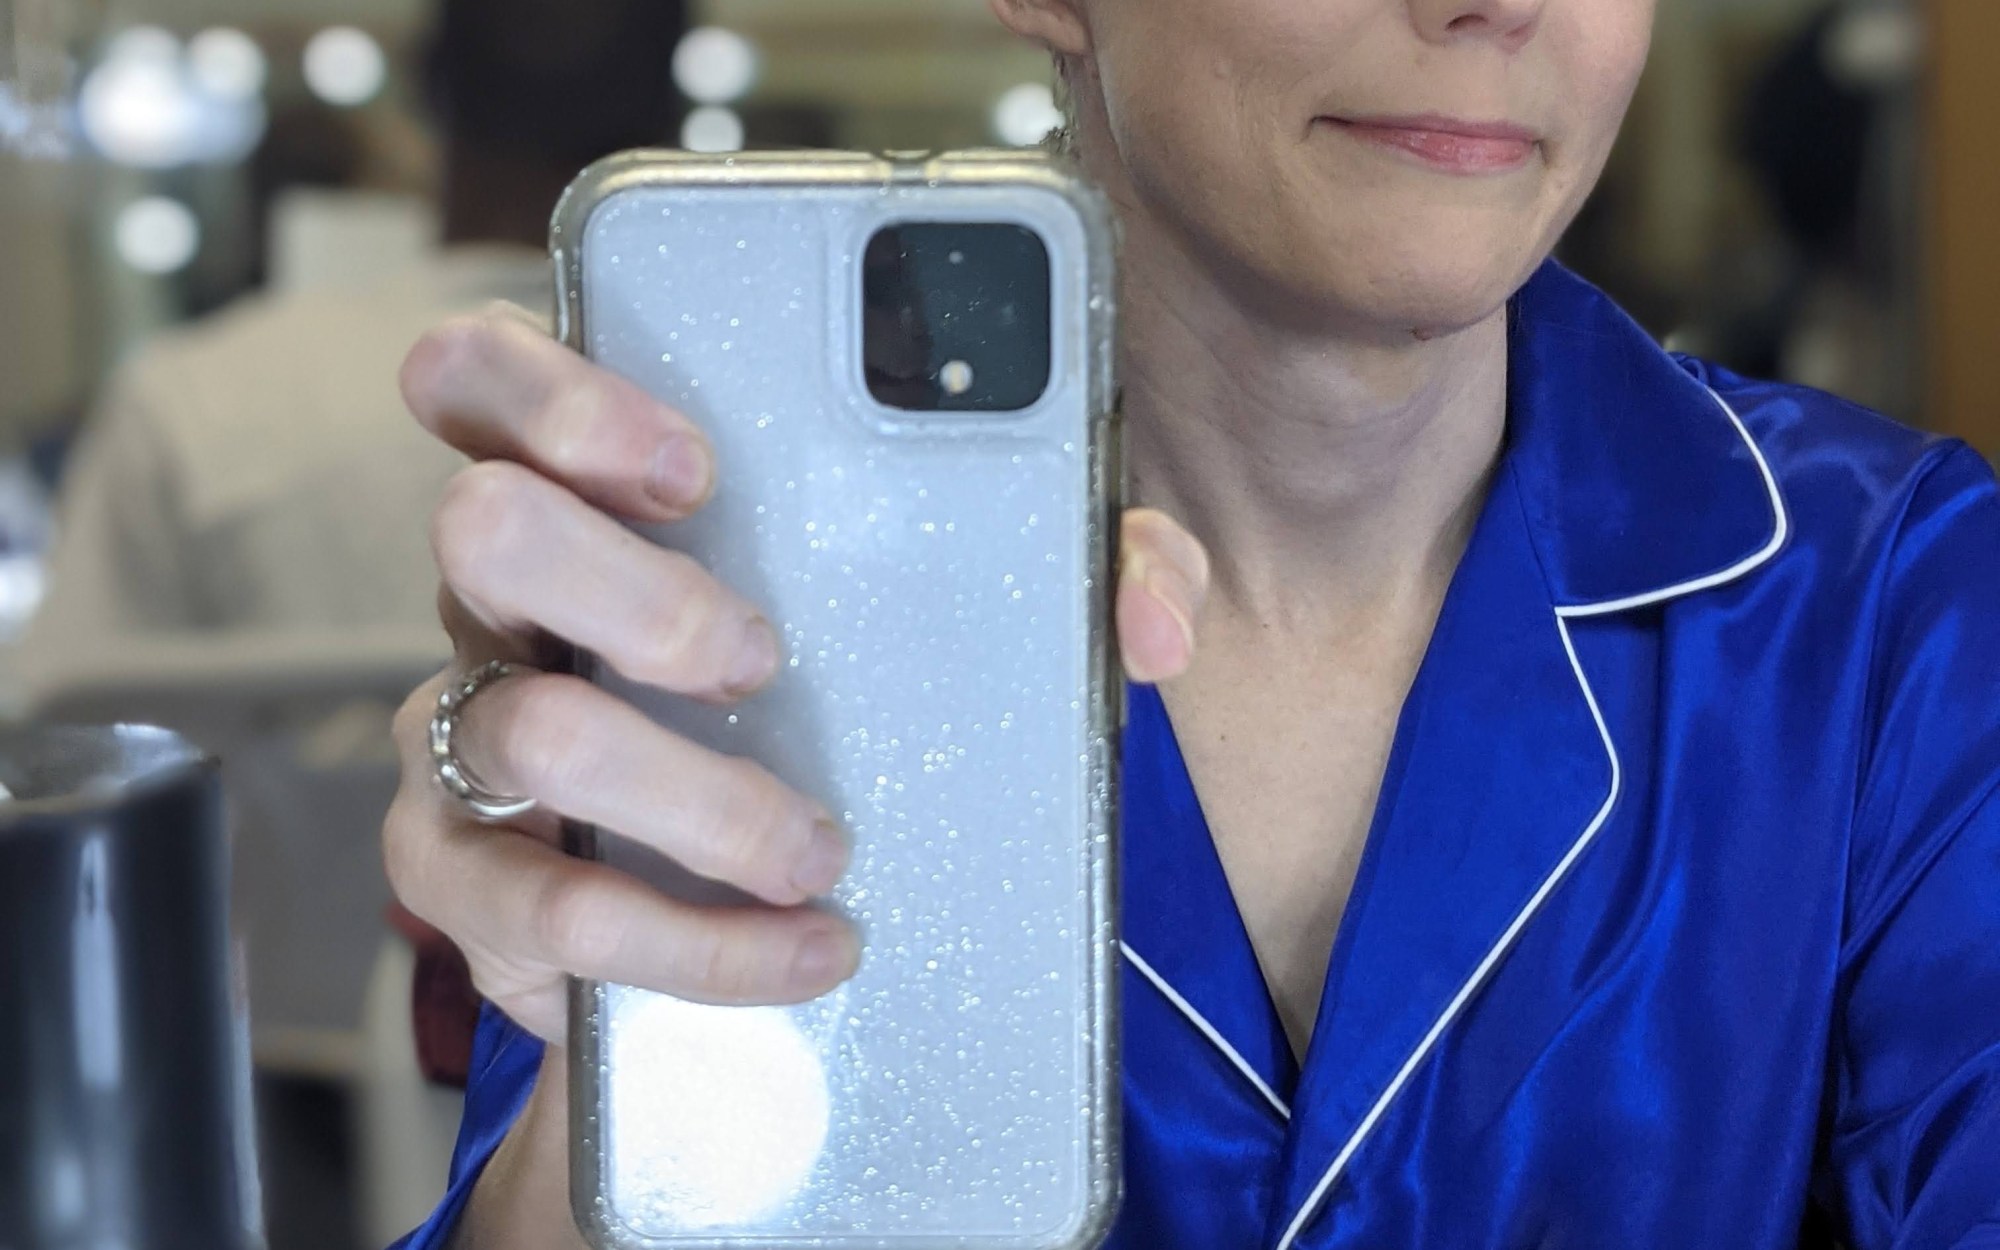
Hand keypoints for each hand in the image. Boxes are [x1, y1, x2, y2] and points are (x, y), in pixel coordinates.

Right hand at [384, 301, 1211, 1044]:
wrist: (723, 910)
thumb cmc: (821, 713)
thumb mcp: (953, 621)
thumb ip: (1074, 575)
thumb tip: (1155, 617)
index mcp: (592, 498)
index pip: (487, 376)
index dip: (561, 394)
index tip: (692, 465)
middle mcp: (504, 601)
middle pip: (484, 526)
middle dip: (639, 593)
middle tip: (761, 660)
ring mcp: (464, 736)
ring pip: (529, 731)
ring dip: (697, 798)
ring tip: (814, 845)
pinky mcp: (469, 881)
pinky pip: (552, 908)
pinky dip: (694, 942)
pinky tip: (799, 950)